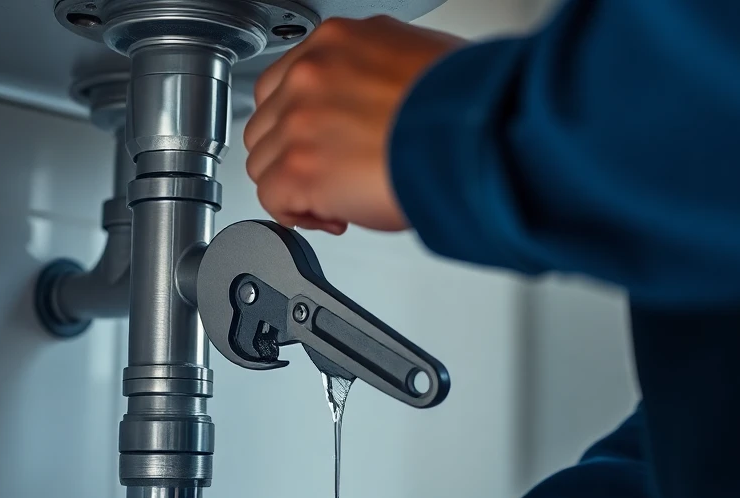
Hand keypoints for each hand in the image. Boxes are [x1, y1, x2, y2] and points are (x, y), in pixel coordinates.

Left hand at [242, 16, 464, 234]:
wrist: (475, 138)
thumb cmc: (465, 107)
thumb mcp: (417, 59)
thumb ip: (376, 76)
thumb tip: (378, 106)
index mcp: (338, 40)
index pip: (288, 80)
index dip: (302, 119)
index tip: (322, 140)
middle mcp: (313, 73)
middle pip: (267, 121)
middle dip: (294, 153)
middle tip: (331, 174)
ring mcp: (300, 119)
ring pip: (264, 162)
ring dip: (295, 185)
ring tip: (336, 198)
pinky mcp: (300, 168)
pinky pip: (272, 199)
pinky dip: (297, 214)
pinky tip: (332, 215)